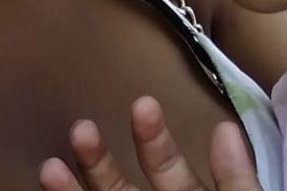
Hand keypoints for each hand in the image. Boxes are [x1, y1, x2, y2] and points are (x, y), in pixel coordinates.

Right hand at [39, 96, 261, 190]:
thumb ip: (237, 181)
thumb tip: (224, 129)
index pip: (168, 170)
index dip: (154, 140)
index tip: (142, 104)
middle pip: (120, 188)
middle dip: (97, 161)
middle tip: (81, 128)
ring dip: (76, 188)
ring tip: (49, 168)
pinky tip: (49, 181)